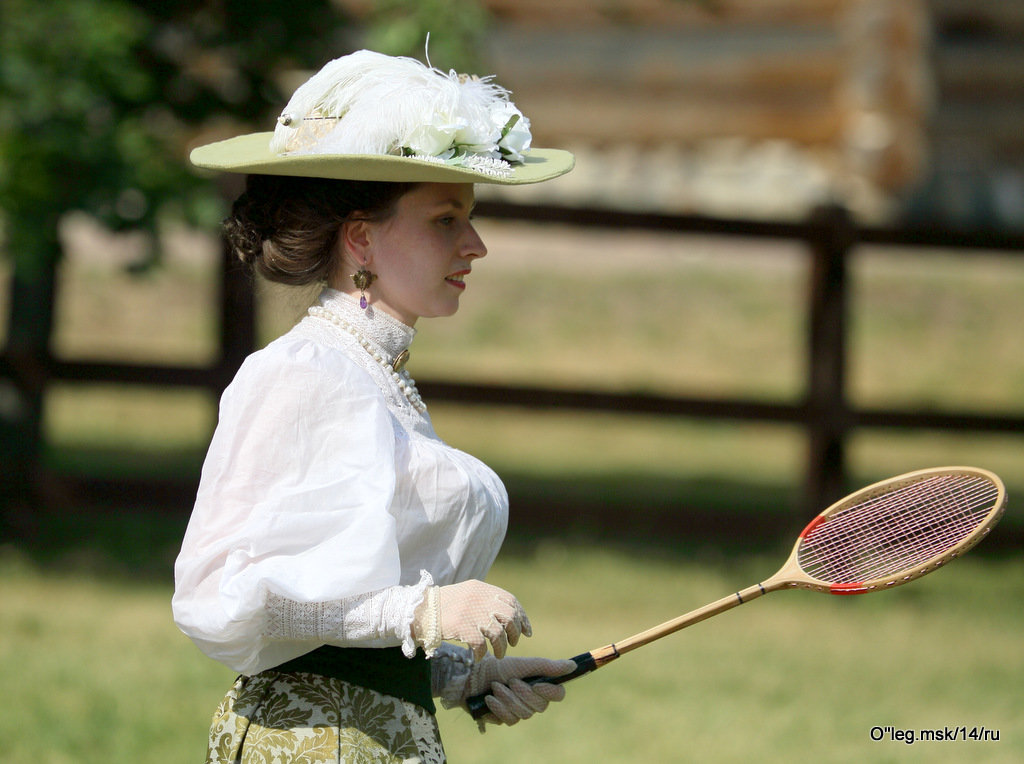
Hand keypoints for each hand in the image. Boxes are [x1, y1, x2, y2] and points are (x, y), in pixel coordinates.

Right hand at [414, 580, 530, 659]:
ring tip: (498, 654)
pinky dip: (482, 654)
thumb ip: (486, 601)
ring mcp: (470, 612)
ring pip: (498, 633)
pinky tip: (478, 657)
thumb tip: (512, 616)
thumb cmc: (444, 606)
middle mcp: (478, 598)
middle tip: (513, 643)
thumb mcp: (467, 595)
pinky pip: (481, 645)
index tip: (526, 631)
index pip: (510, 601)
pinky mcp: (461, 627)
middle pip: (509, 616)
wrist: (417, 611)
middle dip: (515, 633)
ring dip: (501, 647)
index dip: (522, 617)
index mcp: (480, 588)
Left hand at [466, 655, 575, 725]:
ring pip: (524, 714)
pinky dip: (499, 707)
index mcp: (540, 685)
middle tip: (510, 681)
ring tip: (496, 686)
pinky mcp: (505, 719)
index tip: (536, 684)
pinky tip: (489, 698)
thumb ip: (548, 666)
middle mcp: (533, 700)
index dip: (549, 691)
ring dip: (508, 698)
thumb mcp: (525, 664)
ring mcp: (519, 711)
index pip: (558, 694)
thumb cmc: (500, 667)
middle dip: (522, 692)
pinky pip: (509, 720)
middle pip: (540, 706)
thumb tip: (573, 666)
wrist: (473, 676)